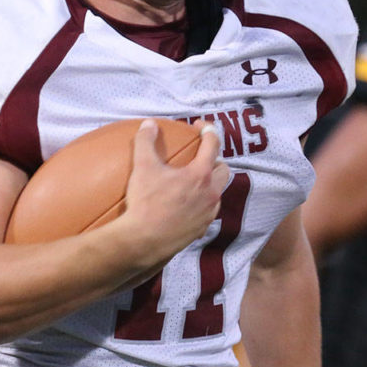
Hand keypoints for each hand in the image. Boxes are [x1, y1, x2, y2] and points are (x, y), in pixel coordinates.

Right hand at [123, 119, 228, 262]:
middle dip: (215, 160)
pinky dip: (201, 203)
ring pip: (217, 192)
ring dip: (210, 183)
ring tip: (192, 180)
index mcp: (201, 175)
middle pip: (223, 170)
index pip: (213, 145)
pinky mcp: (201, 229)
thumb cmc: (145, 203)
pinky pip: (207, 211)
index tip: (199, 126)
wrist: (143, 242)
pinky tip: (185, 204)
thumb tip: (149, 124)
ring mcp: (208, 213)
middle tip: (199, 157)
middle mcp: (211, 193)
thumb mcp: (143, 167)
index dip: (208, 130)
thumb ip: (146, 141)